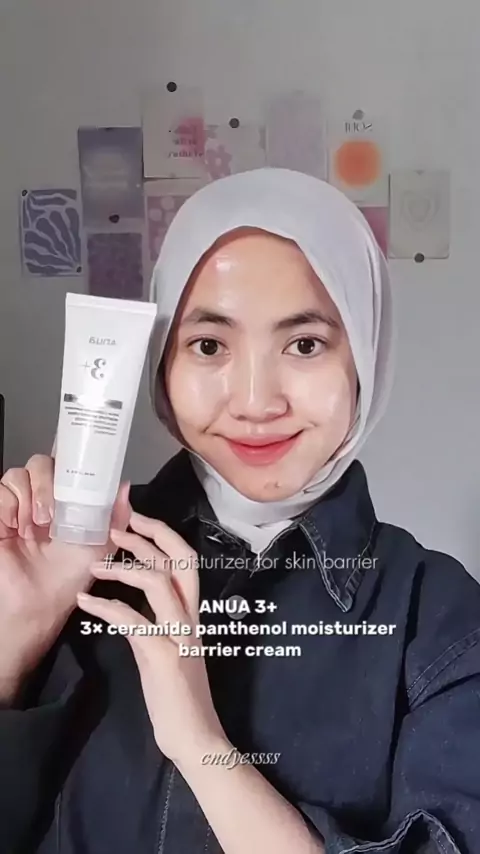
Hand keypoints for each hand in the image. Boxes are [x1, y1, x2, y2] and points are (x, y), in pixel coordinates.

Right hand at [0, 454, 130, 701]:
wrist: (39, 604)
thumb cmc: (69, 578)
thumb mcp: (101, 547)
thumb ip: (115, 516)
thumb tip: (125, 484)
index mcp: (67, 500)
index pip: (64, 464)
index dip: (68, 455)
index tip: (76, 457)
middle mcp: (41, 499)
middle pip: (40, 462)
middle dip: (47, 480)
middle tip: (52, 512)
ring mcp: (16, 507)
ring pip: (17, 474)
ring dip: (30, 495)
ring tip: (37, 525)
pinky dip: (10, 504)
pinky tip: (18, 527)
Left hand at [77, 512, 225, 767]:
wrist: (195, 735)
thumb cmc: (180, 694)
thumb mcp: (168, 647)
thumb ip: (155, 621)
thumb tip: (131, 603)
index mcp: (193, 613)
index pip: (187, 560)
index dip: (163, 534)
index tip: (137, 520)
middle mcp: (190, 618)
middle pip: (179, 560)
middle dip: (148, 537)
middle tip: (116, 528)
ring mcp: (179, 635)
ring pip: (158, 582)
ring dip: (124, 568)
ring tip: (95, 566)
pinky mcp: (163, 657)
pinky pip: (133, 621)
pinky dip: (106, 606)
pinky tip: (86, 602)